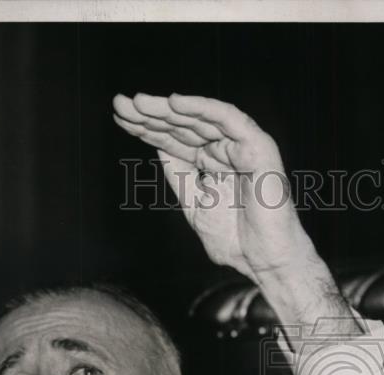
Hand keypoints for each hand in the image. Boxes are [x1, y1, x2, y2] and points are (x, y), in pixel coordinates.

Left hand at [112, 92, 317, 282]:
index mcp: (213, 162)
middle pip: (184, 126)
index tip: (120, 117)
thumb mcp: (195, 204)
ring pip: (202, 119)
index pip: (176, 139)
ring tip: (139, 103)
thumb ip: (180, 175)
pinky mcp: (258, 148)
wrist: (264, 263)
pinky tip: (175, 103)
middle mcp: (227, 150)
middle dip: (151, 114)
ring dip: (169, 109)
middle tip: (120, 104)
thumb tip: (158, 145)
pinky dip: (203, 109)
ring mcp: (243, 147)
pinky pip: (229, 120)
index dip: (147, 128)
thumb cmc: (237, 240)